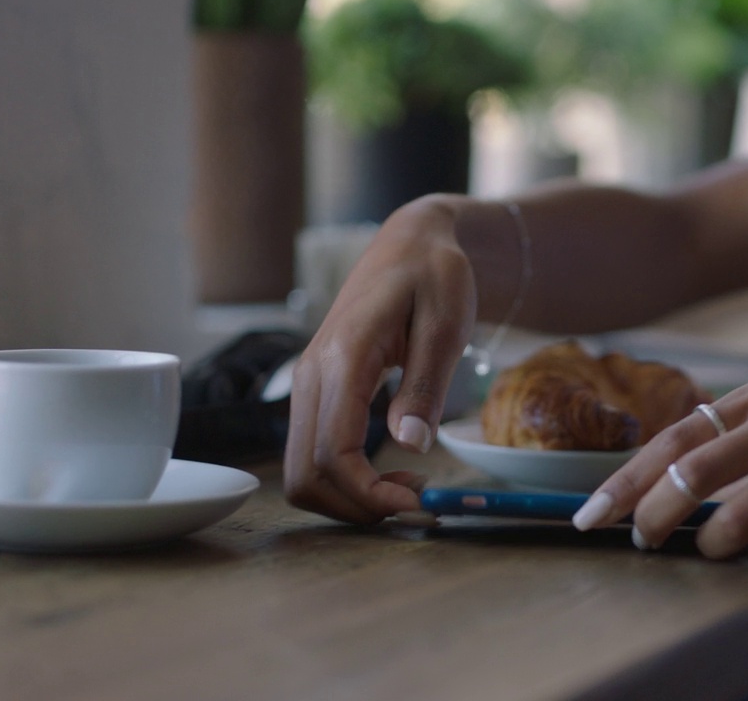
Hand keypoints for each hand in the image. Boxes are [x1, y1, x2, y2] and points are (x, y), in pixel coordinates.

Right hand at [283, 196, 477, 523]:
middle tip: (417, 502)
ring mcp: (306, 383)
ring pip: (301, 471)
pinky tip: (390, 469)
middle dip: (357, 506)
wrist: (411, 242)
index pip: (334, 452)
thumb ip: (427, 385)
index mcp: (344, 357)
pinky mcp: (314, 390)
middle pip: (305, 474)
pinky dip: (344, 479)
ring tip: (408, 486)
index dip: (371, 494)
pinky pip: (311, 453)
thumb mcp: (446, 323)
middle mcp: (311, 374)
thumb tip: (412, 444)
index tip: (420, 503)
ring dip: (349, 497)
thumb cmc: (435, 275)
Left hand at [574, 375, 747, 560]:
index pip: (673, 438)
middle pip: (692, 469)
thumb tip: (671, 474)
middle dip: (652, 511)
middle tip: (638, 541)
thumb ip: (741, 435)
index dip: (626, 478)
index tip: (592, 511)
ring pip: (740, 505)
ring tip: (714, 549)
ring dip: (716, 538)